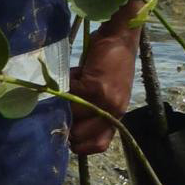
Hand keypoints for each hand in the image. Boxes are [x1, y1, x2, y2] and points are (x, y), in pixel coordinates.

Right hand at [69, 25, 139, 154]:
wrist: (121, 38)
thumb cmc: (112, 64)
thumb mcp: (104, 94)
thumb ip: (90, 110)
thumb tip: (65, 121)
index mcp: (116, 117)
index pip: (97, 145)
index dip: (79, 144)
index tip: (67, 133)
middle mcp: (113, 113)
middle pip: (80, 135)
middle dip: (66, 122)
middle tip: (62, 106)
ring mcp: (106, 102)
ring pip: (72, 114)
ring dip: (65, 99)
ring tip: (72, 83)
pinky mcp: (96, 87)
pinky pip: (71, 93)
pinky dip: (67, 83)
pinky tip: (75, 72)